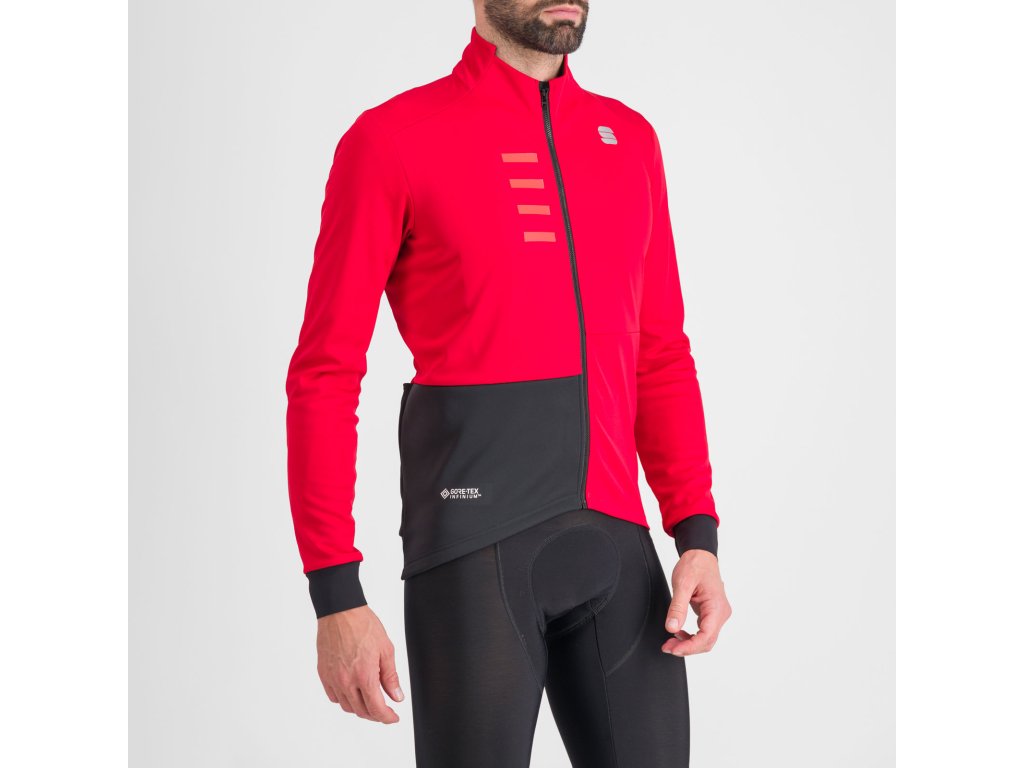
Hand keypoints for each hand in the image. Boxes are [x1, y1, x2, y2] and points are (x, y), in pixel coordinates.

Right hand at [316, 604, 404, 722]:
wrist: (340, 611)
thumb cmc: (363, 625)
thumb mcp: (386, 649)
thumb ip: (391, 676)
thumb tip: (396, 696)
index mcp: (364, 676)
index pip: (376, 709)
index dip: (387, 717)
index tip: (393, 717)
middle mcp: (346, 681)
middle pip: (362, 711)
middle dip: (376, 715)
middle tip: (385, 710)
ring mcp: (333, 679)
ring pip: (347, 706)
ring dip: (360, 708)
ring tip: (369, 700)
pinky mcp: (323, 674)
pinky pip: (333, 696)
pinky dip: (344, 699)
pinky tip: (352, 692)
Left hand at [662, 550, 731, 655]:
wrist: (700, 555)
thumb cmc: (694, 565)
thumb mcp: (682, 584)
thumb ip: (677, 607)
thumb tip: (672, 627)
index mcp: (716, 607)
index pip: (706, 636)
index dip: (690, 647)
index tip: (673, 649)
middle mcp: (721, 613)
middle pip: (707, 641)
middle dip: (687, 648)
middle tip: (667, 647)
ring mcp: (718, 614)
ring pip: (706, 639)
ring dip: (689, 644)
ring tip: (670, 642)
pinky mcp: (712, 613)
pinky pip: (704, 631)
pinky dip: (691, 636)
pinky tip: (678, 633)